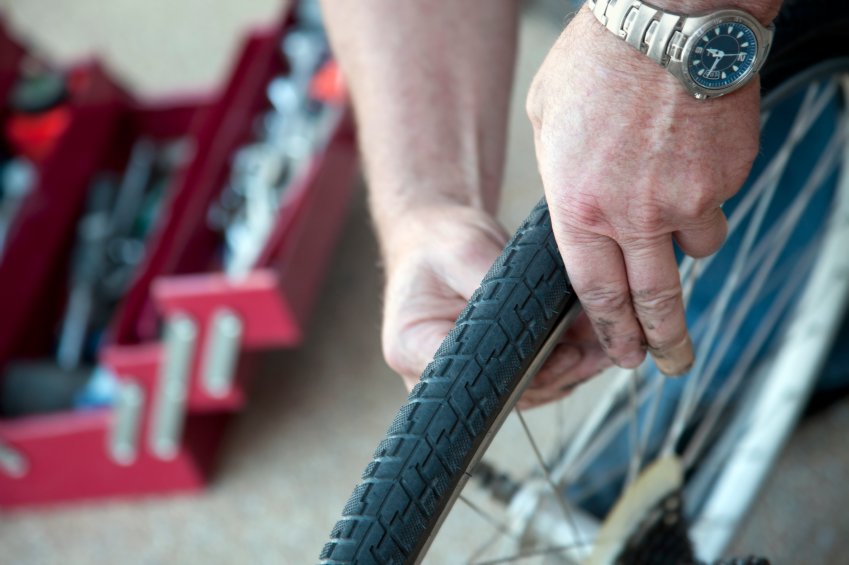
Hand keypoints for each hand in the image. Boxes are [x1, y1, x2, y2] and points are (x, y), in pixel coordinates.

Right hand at [380, 205, 610, 407]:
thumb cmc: (439, 240)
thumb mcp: (464, 251)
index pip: (466, 381)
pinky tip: (588, 347)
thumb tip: (535, 321)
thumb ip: (492, 287)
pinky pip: (526, 380)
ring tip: (598, 350)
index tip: (558, 356)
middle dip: (551, 376)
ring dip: (564, 374)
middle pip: (498, 395)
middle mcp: (431, 371)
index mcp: (412, 346)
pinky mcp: (484, 368)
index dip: (518, 377)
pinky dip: (560, 365)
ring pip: (520, 393)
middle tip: (588, 354)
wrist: (435, 234)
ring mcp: (459, 374)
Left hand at [526, 8, 760, 374]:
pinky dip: (705, 191)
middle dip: (664, 340)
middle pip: (655, 300)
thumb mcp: (547, 124)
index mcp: (580, 209)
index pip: (598, 293)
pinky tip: (689, 152)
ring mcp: (688, 199)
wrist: (666, 19)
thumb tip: (578, 211)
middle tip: (673, 364)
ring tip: (670, 194)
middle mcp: (635, 216)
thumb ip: (563, 182)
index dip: (613, 332)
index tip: (624, 355)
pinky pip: (718, 201)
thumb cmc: (596, 62)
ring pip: (696, 249)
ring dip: (684, 238)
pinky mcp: (728, 176)